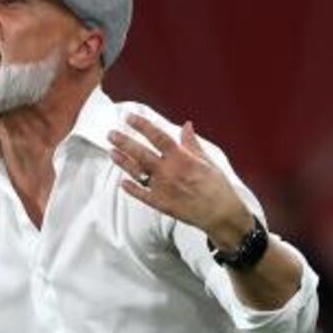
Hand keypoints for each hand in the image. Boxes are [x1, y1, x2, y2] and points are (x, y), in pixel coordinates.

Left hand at [108, 115, 251, 242]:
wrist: (221, 214)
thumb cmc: (217, 186)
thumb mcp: (207, 161)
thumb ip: (192, 143)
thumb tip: (186, 125)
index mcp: (182, 158)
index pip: (158, 136)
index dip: (142, 126)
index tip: (129, 117)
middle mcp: (169, 171)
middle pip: (141, 153)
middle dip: (124, 142)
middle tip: (111, 134)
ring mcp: (162, 188)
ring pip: (137, 172)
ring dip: (123, 162)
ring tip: (112, 152)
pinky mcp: (160, 204)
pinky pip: (141, 195)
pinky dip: (131, 188)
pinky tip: (122, 182)